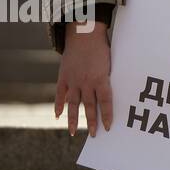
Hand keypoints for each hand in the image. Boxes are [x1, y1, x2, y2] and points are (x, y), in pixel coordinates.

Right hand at [55, 21, 112, 136]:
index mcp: (101, 78)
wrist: (84, 34)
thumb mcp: (111, 63)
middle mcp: (86, 82)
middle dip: (92, 122)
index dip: (107, 115)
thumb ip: (108, 79)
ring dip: (73, 119)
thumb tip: (111, 94)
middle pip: (89, 106)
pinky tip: (58, 116)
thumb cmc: (102, 48)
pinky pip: (60, 94)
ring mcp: (73, 80)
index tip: (109, 127)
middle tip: (94, 135)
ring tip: (73, 133)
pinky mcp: (63, 77)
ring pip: (73, 104)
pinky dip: (58, 106)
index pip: (106, 102)